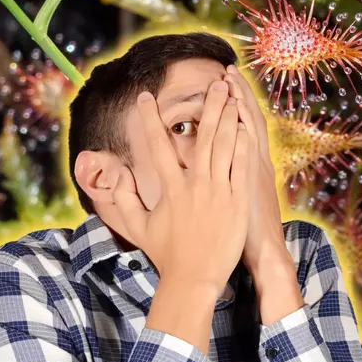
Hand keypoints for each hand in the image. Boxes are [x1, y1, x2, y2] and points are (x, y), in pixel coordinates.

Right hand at [113, 80, 250, 293]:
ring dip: (230, 117)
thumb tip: (113, 177)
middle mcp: (195, 184)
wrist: (195, 278)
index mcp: (170, 188)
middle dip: (209, 105)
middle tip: (214, 82)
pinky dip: (245, 143)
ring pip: (226, 145)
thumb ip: (123, 200)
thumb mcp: (137, 228)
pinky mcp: (238, 200)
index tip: (145, 97)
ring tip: (232, 95)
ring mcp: (219, 191)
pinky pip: (243, 165)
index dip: (150, 119)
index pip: (157, 145)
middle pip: (203, 135)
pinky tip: (247, 125)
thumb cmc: (167, 254)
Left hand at [225, 65, 304, 323]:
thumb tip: (209, 168)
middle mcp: (255, 162)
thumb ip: (226, 181)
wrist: (264, 252)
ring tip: (230, 80)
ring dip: (240, 102)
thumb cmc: (243, 233)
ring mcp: (254, 170)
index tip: (224, 81)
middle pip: (246, 119)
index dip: (235, 103)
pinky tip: (240, 111)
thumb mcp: (237, 201)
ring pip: (248, 128)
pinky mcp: (252, 180)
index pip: (241, 126)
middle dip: (237, 94)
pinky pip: (249, 149)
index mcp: (249, 165)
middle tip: (227, 70)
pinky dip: (246, 129)